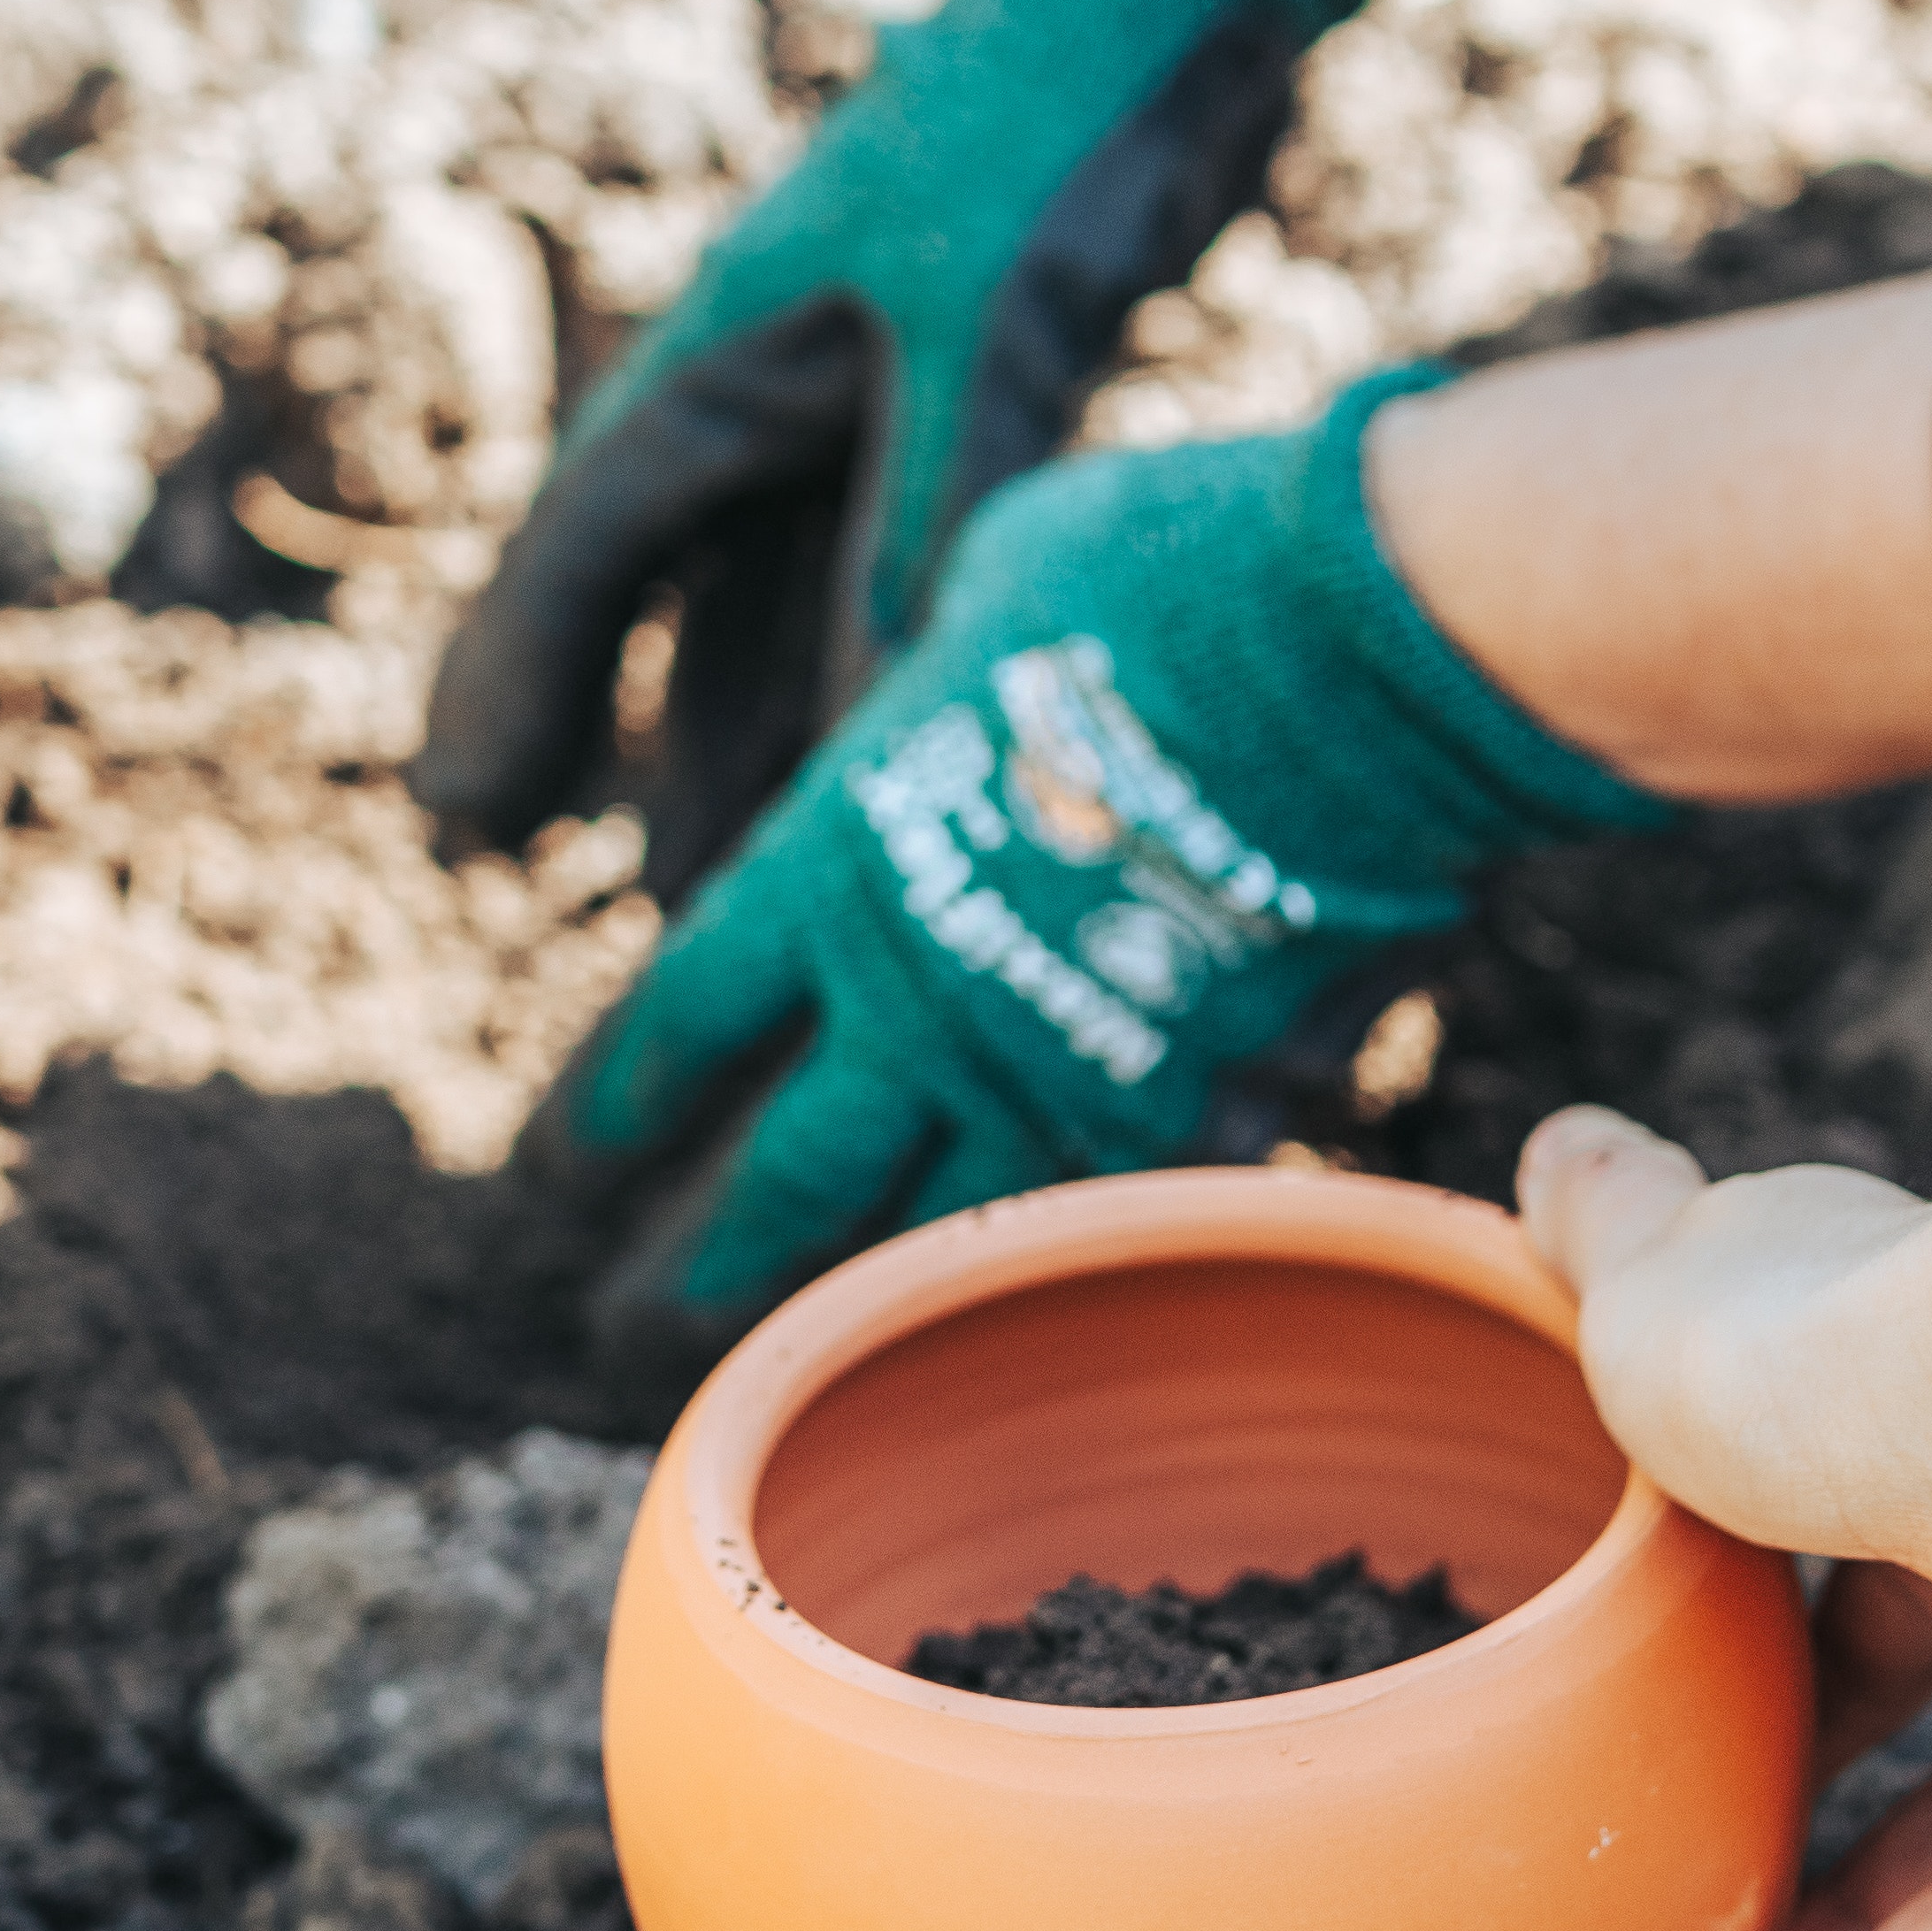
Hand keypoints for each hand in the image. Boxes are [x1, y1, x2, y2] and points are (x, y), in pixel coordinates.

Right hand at [409, 0, 1387, 901]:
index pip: (585, 551)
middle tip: (553, 903)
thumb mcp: (991, 329)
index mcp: (723, 350)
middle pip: (654, 604)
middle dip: (607, 748)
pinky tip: (862, 788)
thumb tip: (875, 729)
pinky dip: (851, 686)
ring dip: (739, 744)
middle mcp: (760, 388)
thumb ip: (930, 519)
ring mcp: (847, 401)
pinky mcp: (946, 410)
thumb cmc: (1055, 131)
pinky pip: (865, 583)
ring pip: (763, 610)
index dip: (518, 691)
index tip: (465, 824)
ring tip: (711, 904)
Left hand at [535, 388, 1652, 1411]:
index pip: (696, 1004)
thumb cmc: (1165, 572)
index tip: (580, 1152)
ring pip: (946, 1229)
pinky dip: (1074, 1242)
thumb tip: (947, 670)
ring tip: (822, 1357)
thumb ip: (943, 661)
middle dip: (718, 1252)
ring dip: (872, 1301)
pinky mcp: (1203, 1106)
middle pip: (795, 1165)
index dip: (632, 1087)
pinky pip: (1114, 1202)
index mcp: (844, 856)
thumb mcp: (997, 578)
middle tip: (648, 1322)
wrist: (1351, 654)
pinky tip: (1055, 1278)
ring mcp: (1067, 1067)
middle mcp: (929, 996)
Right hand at [1517, 1104, 1931, 1930]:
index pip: (1825, 1496)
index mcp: (1910, 1386)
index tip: (1631, 1650)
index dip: (1725, 1579)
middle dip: (1783, 1759)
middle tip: (1656, 1841)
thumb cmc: (1816, 1342)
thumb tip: (1552, 1153)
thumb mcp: (1645, 1274)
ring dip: (1818, 1922)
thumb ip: (1595, 1222)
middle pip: (1902, 1665)